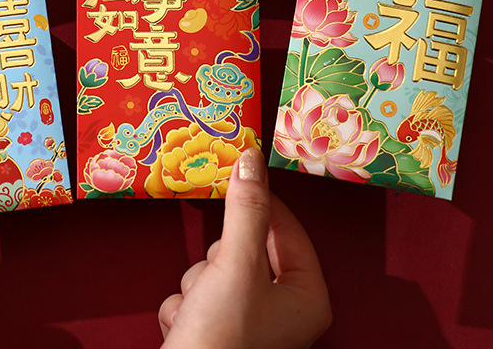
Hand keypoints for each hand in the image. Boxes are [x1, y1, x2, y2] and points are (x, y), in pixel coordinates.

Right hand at [159, 147, 330, 348]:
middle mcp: (283, 311)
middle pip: (246, 248)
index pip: (288, 229)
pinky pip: (198, 293)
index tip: (238, 177)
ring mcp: (249, 323)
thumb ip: (245, 210)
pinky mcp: (218, 332)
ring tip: (199, 309)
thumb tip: (251, 161)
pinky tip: (187, 325)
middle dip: (219, 258)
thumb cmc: (222, 338)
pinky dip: (186, 305)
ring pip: (216, 269)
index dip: (261, 202)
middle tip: (217, 274)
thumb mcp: (236, 263)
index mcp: (305, 297)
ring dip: (198, 283)